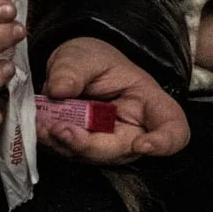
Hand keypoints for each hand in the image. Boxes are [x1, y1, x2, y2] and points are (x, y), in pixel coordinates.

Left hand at [38, 36, 189, 162]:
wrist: (74, 67)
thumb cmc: (92, 60)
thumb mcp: (83, 55)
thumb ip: (73, 70)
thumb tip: (59, 90)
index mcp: (151, 103)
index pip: (174, 130)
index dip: (164, 143)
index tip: (141, 145)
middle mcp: (136, 129)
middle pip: (122, 150)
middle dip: (89, 145)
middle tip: (60, 129)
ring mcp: (110, 141)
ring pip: (93, 156)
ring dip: (65, 145)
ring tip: (41, 125)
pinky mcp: (86, 147)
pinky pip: (72, 153)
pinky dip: (53, 143)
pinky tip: (39, 128)